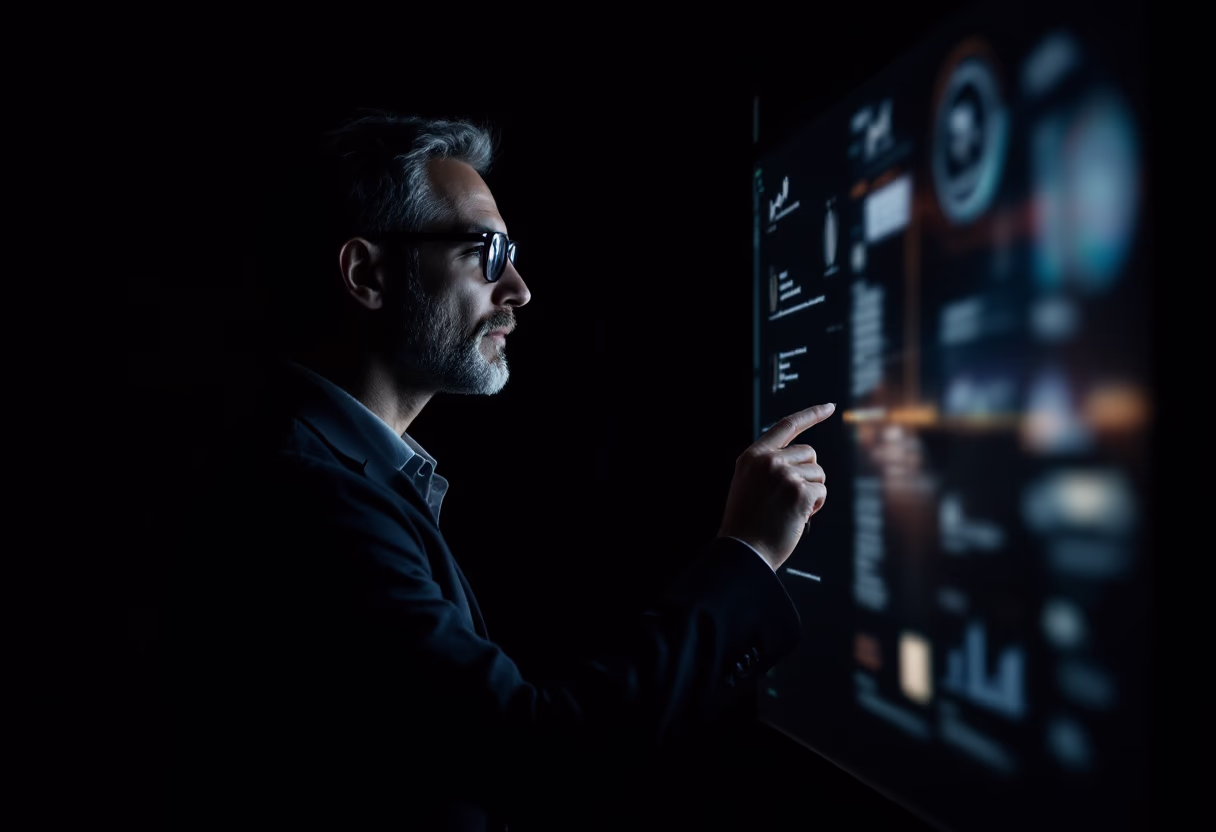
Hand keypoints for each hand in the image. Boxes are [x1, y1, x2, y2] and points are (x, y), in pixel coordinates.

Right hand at [718, 403, 834, 570]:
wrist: (743, 552)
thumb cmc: (747, 524)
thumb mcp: (748, 484)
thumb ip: (769, 466)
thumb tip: (803, 460)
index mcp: (753, 456)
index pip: (787, 425)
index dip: (811, 414)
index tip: (830, 407)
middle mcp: (768, 460)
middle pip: (809, 454)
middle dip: (808, 474)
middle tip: (791, 498)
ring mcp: (784, 475)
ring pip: (818, 473)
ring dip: (811, 492)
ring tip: (791, 510)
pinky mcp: (799, 492)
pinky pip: (821, 491)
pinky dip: (815, 505)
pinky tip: (797, 517)